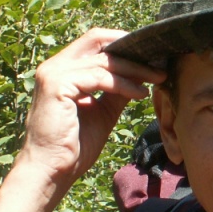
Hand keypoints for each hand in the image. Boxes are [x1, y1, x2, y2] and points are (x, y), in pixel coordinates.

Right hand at [16, 28, 165, 185]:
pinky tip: (140, 94)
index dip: (124, 43)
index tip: (151, 57)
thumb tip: (140, 76)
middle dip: (133, 51)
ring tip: (157, 79)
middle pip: (99, 41)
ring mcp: (53, 73)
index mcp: (62, 69)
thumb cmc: (74, 146)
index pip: (95, 41)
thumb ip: (117, 90)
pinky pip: (99, 77)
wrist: (53, 170)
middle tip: (160, 64)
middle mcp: (54, 66)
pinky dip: (123, 84)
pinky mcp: (57, 85)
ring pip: (104, 60)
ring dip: (135, 69)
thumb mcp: (103, 111)